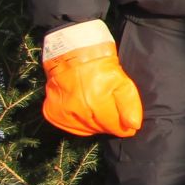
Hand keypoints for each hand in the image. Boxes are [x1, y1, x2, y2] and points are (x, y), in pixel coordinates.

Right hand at [41, 20, 143, 136]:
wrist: (72, 54)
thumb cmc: (101, 66)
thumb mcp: (122, 81)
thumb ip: (129, 105)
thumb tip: (133, 126)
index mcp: (96, 103)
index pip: (115, 128)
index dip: (124, 125)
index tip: (127, 120)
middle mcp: (77, 111)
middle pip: (100, 129)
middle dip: (110, 123)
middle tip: (111, 107)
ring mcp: (62, 113)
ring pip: (86, 130)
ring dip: (95, 123)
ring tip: (98, 107)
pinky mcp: (51, 113)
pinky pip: (71, 127)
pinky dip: (80, 123)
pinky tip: (85, 111)